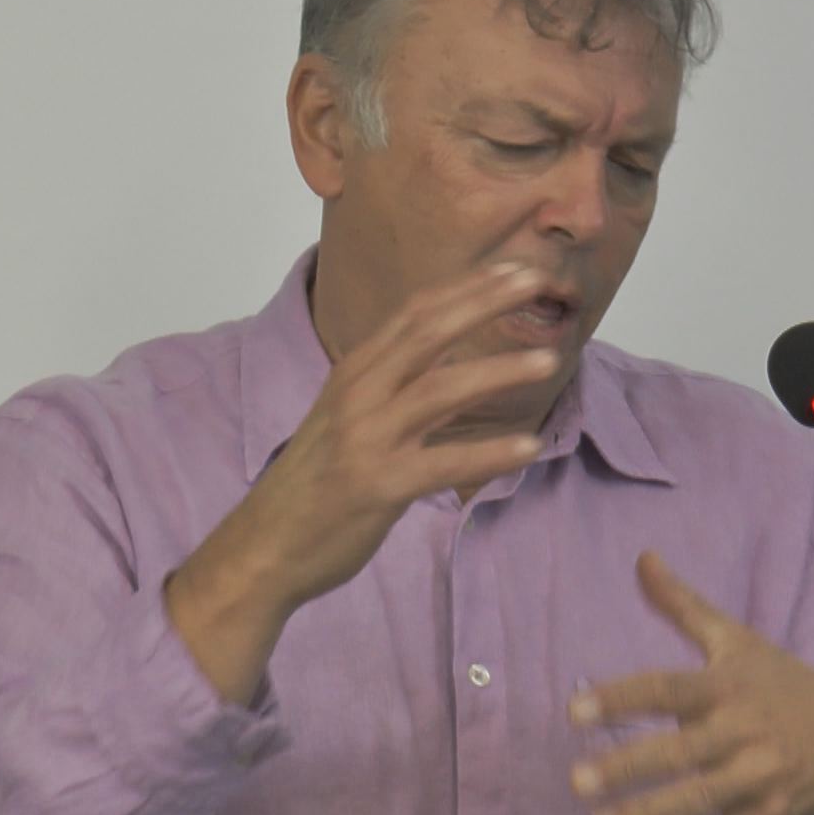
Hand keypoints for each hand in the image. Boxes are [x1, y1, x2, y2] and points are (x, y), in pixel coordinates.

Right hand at [167, 263, 559, 699]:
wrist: (263, 545)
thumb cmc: (315, 480)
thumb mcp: (350, 417)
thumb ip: (396, 387)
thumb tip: (453, 365)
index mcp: (355, 371)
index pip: (416, 313)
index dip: (467, 286)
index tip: (514, 268)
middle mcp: (358, 393)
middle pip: (429, 331)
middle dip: (484, 301)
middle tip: (537, 280)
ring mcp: (366, 437)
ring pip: (440, 389)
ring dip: (498, 372)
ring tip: (549, 361)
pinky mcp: (376, 484)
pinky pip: (442, 463)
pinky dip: (488, 453)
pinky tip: (528, 448)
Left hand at [568, 552, 813, 814]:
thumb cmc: (785, 686)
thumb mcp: (739, 641)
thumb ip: (683, 605)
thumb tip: (641, 558)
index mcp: (728, 685)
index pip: (667, 688)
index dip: (621, 698)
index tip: (574, 710)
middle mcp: (743, 730)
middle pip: (680, 751)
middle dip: (628, 767)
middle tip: (577, 779)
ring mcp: (761, 777)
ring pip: (700, 797)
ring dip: (648, 814)